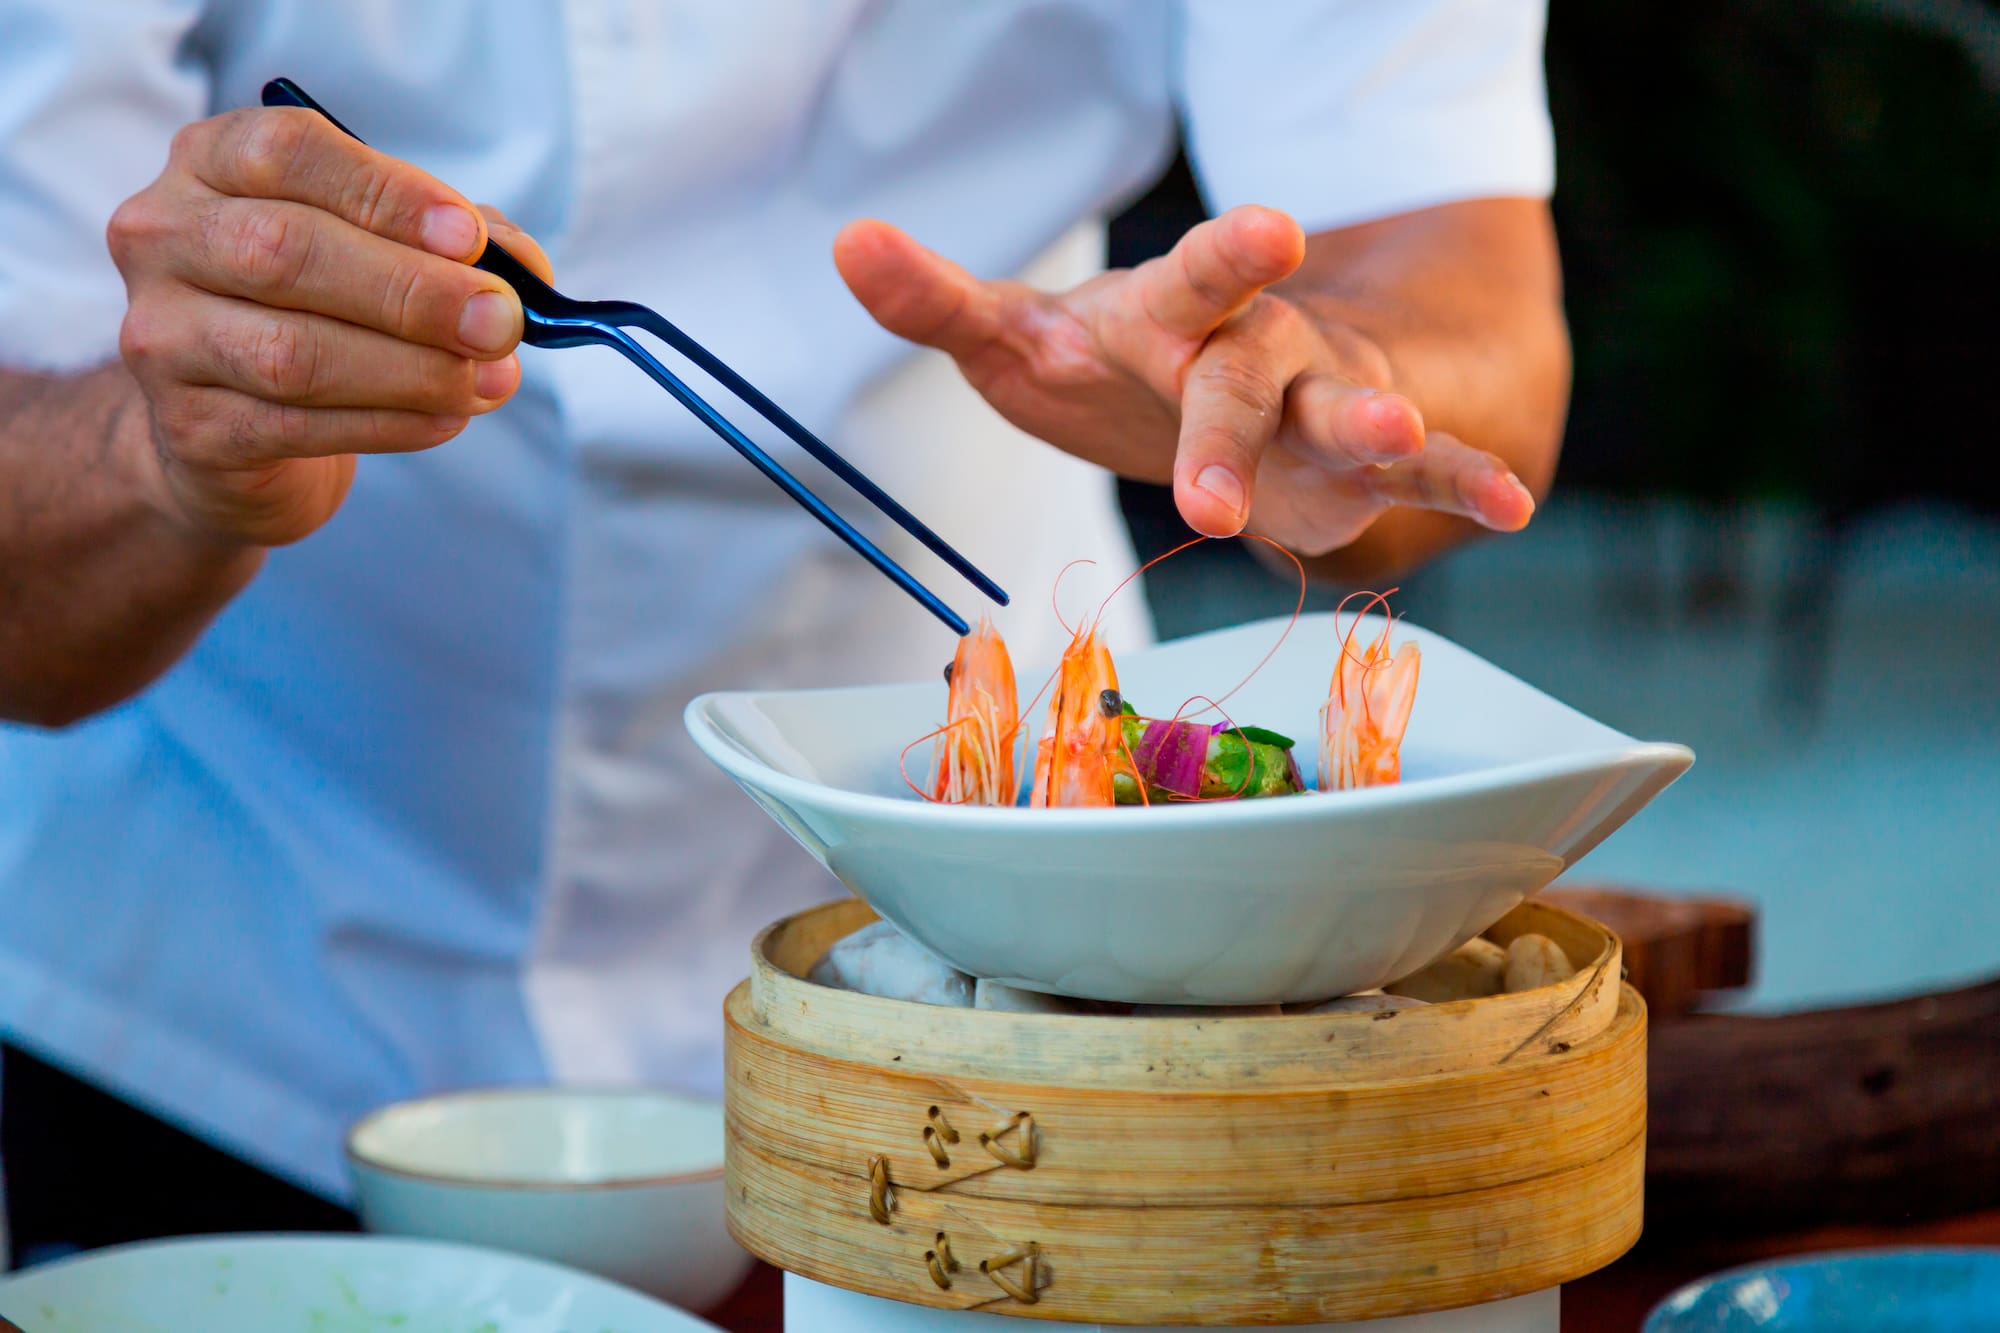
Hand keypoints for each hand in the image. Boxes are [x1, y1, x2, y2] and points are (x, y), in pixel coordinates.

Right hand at [107, 107, 553, 545]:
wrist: (232, 428)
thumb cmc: (317, 310)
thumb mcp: (379, 249)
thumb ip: (452, 243)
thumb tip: (522, 269)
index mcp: (210, 163)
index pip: (287, 151)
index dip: (386, 193)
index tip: (470, 238)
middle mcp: (165, 238)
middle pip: (287, 252)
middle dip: (412, 292)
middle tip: (500, 323)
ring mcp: (164, 336)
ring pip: (293, 352)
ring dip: (413, 369)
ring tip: (491, 380)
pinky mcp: (191, 428)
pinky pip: (298, 426)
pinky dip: (391, 423)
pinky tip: (448, 417)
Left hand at [834, 206, 1536, 555]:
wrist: (1233, 394)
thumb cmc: (1119, 364)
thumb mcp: (1025, 338)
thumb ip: (940, 302)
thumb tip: (845, 239)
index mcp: (1172, 314)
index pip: (1192, 278)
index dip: (1224, 258)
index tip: (1267, 228)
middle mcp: (1256, 347)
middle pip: (1254, 363)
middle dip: (1238, 411)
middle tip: (1211, 487)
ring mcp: (1321, 399)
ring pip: (1350, 406)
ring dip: (1376, 421)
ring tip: (1398, 434)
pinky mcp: (1362, 463)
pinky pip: (1427, 469)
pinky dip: (1466, 483)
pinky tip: (1511, 509)